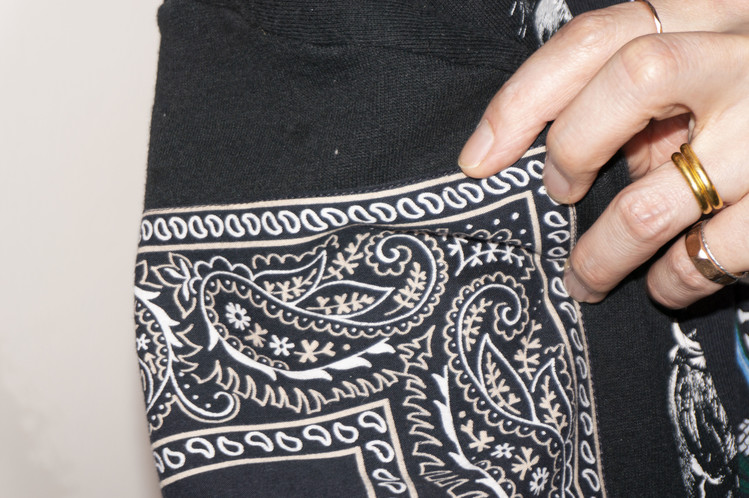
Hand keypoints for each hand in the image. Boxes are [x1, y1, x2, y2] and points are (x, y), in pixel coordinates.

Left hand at [458, 0, 748, 307]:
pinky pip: (711, 253)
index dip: (524, 97)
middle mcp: (748, 55)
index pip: (598, 36)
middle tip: (558, 195)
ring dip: (602, 252)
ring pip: (655, 197)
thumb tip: (583, 160)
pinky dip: (673, 279)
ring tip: (584, 279)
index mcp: (716, 14)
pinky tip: (664, 284)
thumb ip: (648, 101)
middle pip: (627, 79)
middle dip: (569, 149)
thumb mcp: (712, 73)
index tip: (477, 158)